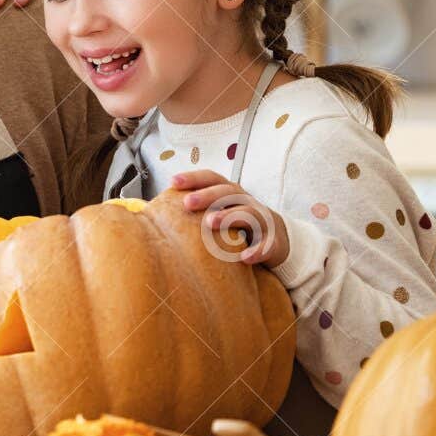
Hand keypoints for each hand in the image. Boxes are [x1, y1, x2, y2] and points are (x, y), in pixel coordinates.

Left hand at [171, 169, 289, 266]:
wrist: (278, 238)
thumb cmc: (238, 224)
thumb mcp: (221, 211)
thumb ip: (197, 208)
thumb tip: (157, 210)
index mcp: (231, 193)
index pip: (213, 179)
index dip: (194, 178)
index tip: (173, 182)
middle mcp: (246, 202)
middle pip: (228, 192)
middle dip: (208, 196)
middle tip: (187, 203)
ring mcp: (262, 221)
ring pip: (248, 214)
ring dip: (229, 217)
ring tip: (210, 223)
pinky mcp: (273, 242)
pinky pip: (266, 245)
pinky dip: (257, 251)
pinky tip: (244, 257)